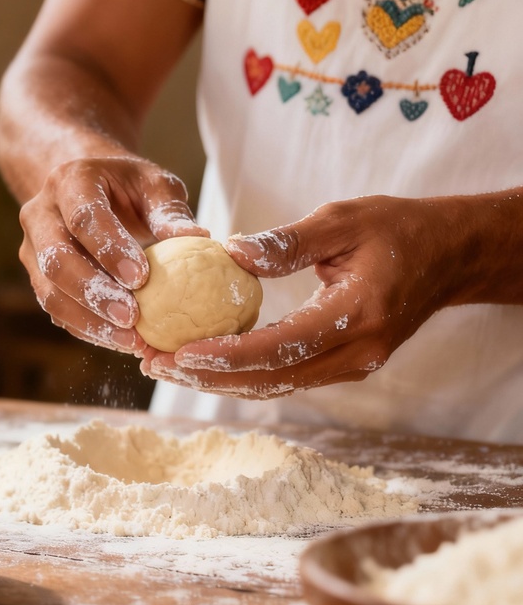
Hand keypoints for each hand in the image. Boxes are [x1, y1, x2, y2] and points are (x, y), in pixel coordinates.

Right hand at [20, 156, 206, 355]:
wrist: (86, 188)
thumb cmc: (127, 187)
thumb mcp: (154, 185)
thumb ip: (169, 210)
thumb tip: (196, 237)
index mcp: (69, 182)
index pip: (83, 218)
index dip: (109, 249)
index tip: (141, 278)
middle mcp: (40, 215)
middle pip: (56, 260)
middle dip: (94, 293)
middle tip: (132, 318)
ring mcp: (32, 249)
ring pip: (49, 292)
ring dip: (89, 321)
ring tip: (131, 340)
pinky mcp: (37, 277)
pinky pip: (55, 310)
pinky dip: (86, 329)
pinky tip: (119, 340)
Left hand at [141, 194, 465, 398]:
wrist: (450, 256)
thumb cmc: (396, 228)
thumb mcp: (342, 218)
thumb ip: (288, 242)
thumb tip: (228, 252)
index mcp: (359, 314)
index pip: (282, 346)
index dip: (227, 354)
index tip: (179, 351)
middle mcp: (358, 352)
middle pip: (272, 378)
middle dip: (208, 376)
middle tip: (153, 363)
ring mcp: (354, 365)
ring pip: (276, 386)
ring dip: (219, 381)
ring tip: (164, 366)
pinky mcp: (345, 366)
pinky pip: (286, 377)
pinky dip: (243, 374)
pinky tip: (202, 362)